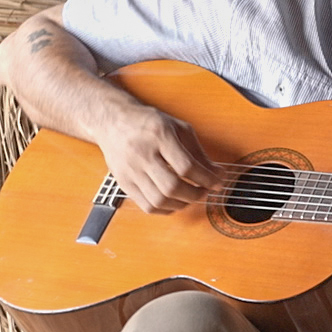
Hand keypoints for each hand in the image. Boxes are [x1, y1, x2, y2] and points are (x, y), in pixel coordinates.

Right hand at [93, 102, 223, 213]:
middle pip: (172, 186)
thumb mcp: (179, 128)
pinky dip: (165, 209)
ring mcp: (130, 170)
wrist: (113, 122)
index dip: (206, 178)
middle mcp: (142, 154)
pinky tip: (175, 202)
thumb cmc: (149, 123)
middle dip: (195, 194)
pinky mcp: (123, 182)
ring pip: (158, 200)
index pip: (186, 166)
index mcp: (159, 136)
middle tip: (205, 191)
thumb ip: (198, 152)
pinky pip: (146, 205)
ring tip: (191, 197)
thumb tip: (217, 174)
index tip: (218, 182)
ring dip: (182, 204)